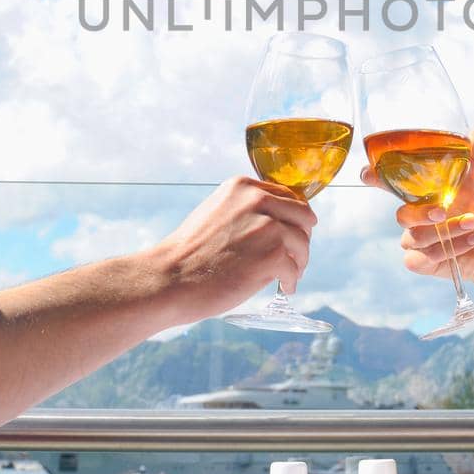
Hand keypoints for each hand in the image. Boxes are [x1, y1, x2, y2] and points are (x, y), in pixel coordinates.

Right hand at [150, 175, 315, 322]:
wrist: (169, 278)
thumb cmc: (189, 253)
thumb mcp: (216, 213)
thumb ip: (245, 209)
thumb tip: (277, 221)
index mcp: (243, 186)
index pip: (288, 196)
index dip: (294, 218)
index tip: (292, 233)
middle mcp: (258, 200)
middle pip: (304, 217)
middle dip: (301, 238)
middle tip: (295, 256)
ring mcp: (268, 226)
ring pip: (303, 244)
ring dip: (299, 262)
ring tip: (289, 275)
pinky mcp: (273, 255)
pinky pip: (295, 269)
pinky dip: (291, 281)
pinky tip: (284, 287)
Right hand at [370, 124, 473, 300]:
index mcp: (423, 193)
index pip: (388, 183)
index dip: (373, 177)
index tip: (369, 173)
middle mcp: (416, 216)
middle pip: (400, 215)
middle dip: (422, 214)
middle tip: (444, 211)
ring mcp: (418, 239)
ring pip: (413, 238)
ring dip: (446, 232)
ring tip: (472, 224)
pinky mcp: (423, 262)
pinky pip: (418, 259)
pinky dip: (446, 251)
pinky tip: (468, 242)